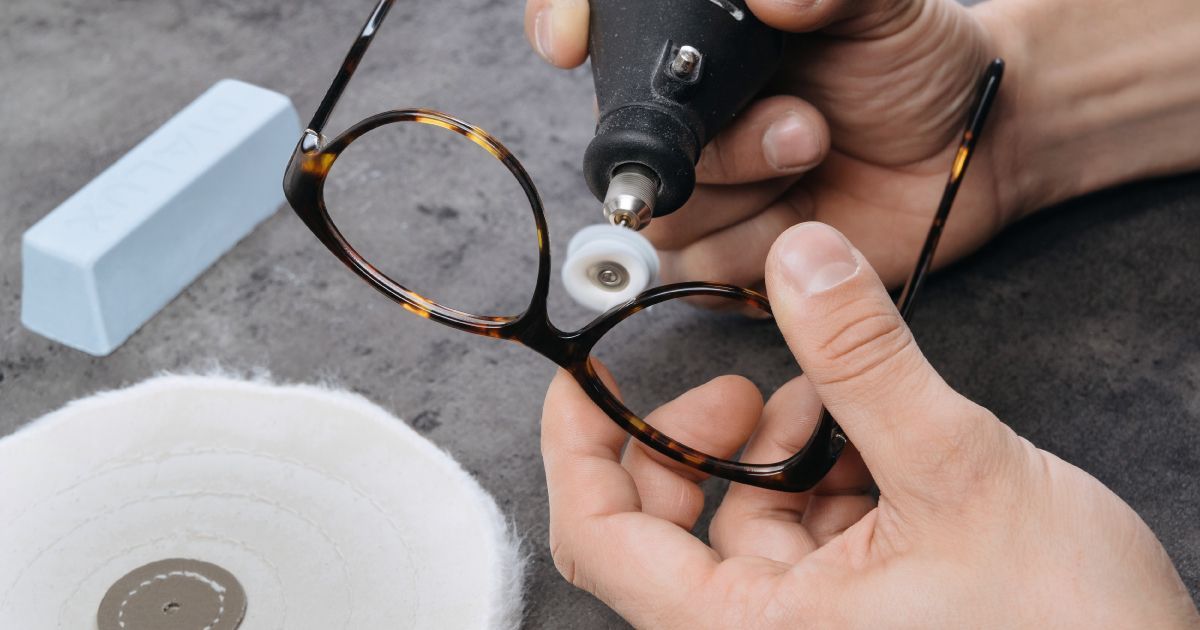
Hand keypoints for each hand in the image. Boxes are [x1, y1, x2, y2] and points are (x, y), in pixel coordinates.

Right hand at [525, 0, 1018, 290]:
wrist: (970, 147)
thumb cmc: (914, 62)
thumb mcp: (877, 3)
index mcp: (698, 47)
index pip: (601, 32)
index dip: (564, 25)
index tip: (569, 43)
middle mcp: (686, 118)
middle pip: (629, 142)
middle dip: (720, 142)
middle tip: (801, 123)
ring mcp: (705, 190)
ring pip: (666, 211)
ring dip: (748, 190)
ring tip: (817, 151)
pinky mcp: (729, 257)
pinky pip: (701, 270)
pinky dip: (761, 245)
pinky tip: (812, 216)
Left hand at [541, 222, 1198, 627]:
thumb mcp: (957, 471)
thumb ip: (868, 362)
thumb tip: (804, 261)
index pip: (601, 537)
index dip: (580, 445)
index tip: (586, 378)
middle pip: (666, 525)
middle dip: (700, 439)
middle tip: (749, 385)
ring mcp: (811, 629)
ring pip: (746, 523)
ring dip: (778, 450)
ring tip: (838, 406)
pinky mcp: (857, 617)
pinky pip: (804, 539)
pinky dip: (825, 480)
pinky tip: (871, 444)